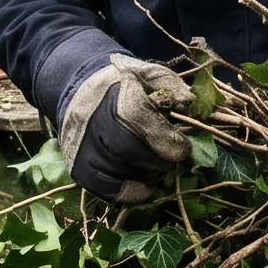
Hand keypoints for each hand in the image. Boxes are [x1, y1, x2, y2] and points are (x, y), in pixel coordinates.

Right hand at [60, 54, 192, 204]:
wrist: (79, 93)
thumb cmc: (122, 86)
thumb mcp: (148, 74)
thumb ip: (171, 86)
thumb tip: (189, 103)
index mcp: (115, 93)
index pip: (137, 117)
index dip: (165, 138)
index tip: (182, 148)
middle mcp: (93, 120)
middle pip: (127, 149)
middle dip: (157, 161)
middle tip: (170, 162)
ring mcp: (83, 147)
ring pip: (118, 171)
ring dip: (147, 177)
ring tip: (156, 170)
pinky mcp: (79, 168)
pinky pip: (105, 189)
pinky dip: (131, 193)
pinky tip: (144, 187)